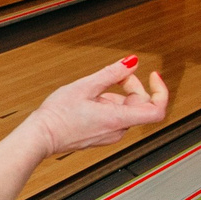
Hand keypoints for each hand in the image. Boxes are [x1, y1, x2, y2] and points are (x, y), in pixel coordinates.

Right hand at [0, 55, 171, 199]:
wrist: (40, 137)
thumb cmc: (57, 116)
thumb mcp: (85, 86)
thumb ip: (112, 73)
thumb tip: (132, 62)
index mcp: (117, 119)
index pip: (157, 110)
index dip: (160, 91)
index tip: (153, 76)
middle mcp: (118, 130)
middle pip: (139, 104)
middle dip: (130, 85)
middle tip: (113, 74)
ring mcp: (110, 135)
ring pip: (125, 109)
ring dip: (115, 95)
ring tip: (91, 92)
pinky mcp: (102, 136)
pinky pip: (115, 117)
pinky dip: (107, 104)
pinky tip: (88, 102)